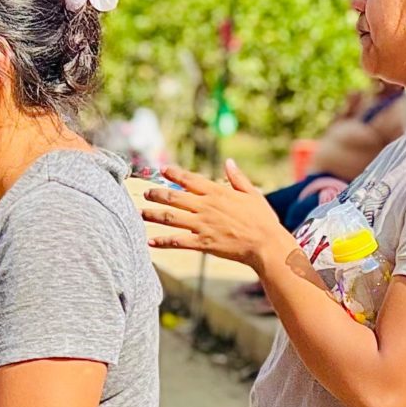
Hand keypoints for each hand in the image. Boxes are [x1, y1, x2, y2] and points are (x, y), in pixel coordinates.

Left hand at [142, 161, 297, 270]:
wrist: (266, 244)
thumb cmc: (263, 220)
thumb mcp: (252, 194)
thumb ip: (237, 178)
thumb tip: (228, 162)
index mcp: (217, 192)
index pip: (190, 179)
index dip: (174, 174)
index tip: (163, 170)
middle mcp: (205, 206)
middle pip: (174, 197)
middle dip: (157, 194)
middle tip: (146, 192)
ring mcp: (202, 225)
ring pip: (170, 217)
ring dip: (153, 214)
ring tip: (139, 213)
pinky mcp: (202, 243)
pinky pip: (177, 241)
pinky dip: (162, 242)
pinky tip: (150, 242)